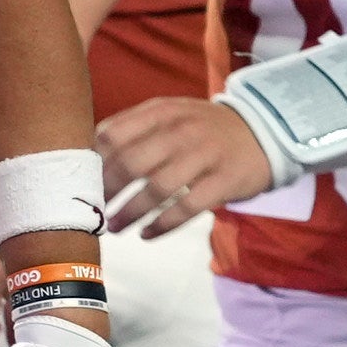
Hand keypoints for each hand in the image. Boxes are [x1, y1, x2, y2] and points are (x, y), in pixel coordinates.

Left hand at [97, 96, 277, 239]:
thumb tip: (89, 155)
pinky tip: (146, 234)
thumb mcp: (171, 114)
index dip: (94, 161)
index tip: (83, 182)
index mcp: (161, 111)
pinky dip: (162, 225)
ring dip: (130, 212)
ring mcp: (205, 155)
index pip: (114, 134)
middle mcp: (182, 130)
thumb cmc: (203, 129)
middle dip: (107, 190)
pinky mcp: (224, 181)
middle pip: (132, 162)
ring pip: (158, 188)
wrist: (263, 131)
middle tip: (94, 210)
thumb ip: (135, 128)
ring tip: (114, 227)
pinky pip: (187, 208)